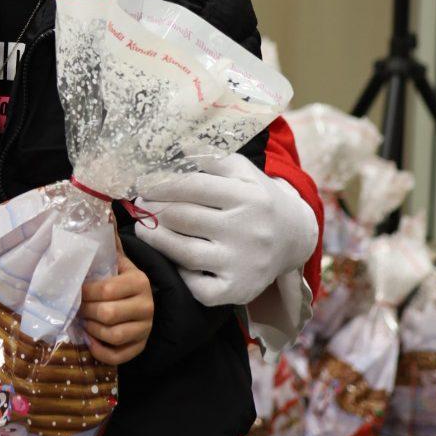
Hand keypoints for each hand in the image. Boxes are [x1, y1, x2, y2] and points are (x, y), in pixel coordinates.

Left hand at [79, 229, 153, 366]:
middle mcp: (146, 305)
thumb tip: (101, 210)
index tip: (75, 290)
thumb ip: (108, 241)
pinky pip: (118, 356)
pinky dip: (100, 350)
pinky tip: (91, 340)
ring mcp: (146, 329)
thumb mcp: (117, 260)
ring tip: (84, 321)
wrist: (143, 302)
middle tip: (77, 307)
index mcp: (138, 281)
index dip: (85, 293)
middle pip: (107, 314)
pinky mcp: (140, 347)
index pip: (107, 289)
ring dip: (92, 330)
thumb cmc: (121, 279)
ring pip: (112, 335)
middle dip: (86, 312)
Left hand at [138, 153, 318, 306]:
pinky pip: (198, 287)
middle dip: (154, 210)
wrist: (295, 238)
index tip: (142, 185)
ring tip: (144, 228)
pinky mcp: (239, 290)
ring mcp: (243, 264)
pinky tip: (172, 258)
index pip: (192, 187)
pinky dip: (180, 274)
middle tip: (141, 206)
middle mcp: (247, 231)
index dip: (160, 185)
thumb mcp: (242, 171)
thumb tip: (177, 145)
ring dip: (156, 239)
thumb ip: (210, 156)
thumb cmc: (258, 198)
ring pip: (185, 253)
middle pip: (184, 219)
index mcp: (247, 196)